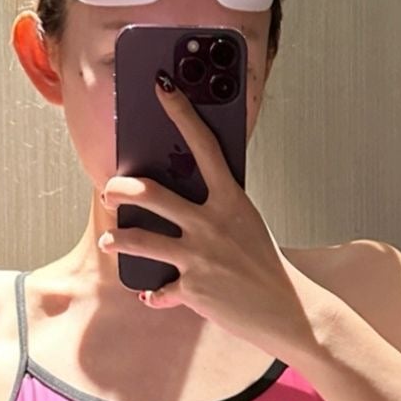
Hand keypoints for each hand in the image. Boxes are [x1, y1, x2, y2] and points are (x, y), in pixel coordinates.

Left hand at [98, 70, 313, 354]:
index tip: (162, 87)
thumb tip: (183, 198)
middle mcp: (211, 224)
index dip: (181, 112)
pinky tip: (151, 295)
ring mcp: (199, 257)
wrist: (290, 313)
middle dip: (121, 189)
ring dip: (118, 240)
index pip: (204, 145)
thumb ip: (217, 209)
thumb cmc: (267, 266)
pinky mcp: (191, 290)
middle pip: (152, 194)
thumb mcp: (248, 225)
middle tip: (109, 189)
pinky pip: (157, 291)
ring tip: (109, 241)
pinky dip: (153, 295)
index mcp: (231, 200)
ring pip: (139, 240)